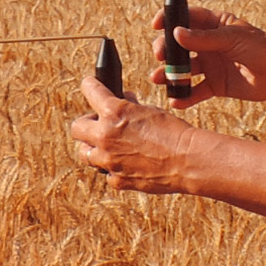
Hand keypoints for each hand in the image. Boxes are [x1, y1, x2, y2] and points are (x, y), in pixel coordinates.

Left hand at [70, 76, 205, 193]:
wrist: (189, 160)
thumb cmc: (175, 133)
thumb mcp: (150, 111)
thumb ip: (129, 108)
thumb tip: (121, 101)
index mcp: (114, 113)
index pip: (89, 90)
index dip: (89, 86)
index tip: (90, 86)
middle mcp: (105, 136)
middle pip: (77, 128)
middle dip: (87, 123)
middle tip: (100, 123)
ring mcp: (108, 161)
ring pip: (85, 153)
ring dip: (94, 147)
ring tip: (109, 145)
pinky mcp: (117, 180)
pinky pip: (106, 172)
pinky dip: (113, 168)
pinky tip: (126, 163)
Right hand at [149, 6, 265, 108]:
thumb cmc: (261, 48)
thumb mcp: (231, 39)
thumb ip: (203, 38)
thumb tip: (175, 33)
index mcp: (214, 24)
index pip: (186, 17)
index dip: (169, 19)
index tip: (155, 25)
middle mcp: (209, 44)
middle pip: (179, 45)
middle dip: (165, 51)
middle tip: (160, 56)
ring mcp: (211, 65)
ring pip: (183, 69)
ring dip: (169, 74)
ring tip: (158, 80)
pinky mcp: (215, 86)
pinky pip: (195, 91)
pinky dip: (184, 97)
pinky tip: (176, 101)